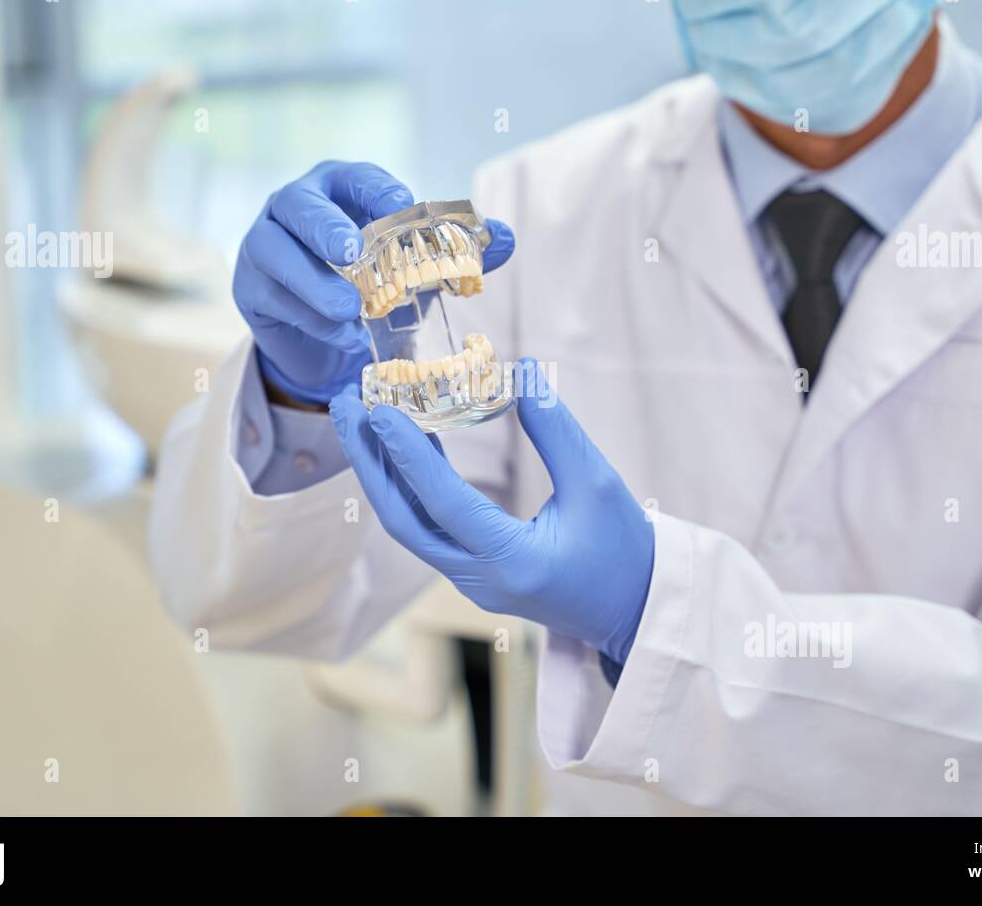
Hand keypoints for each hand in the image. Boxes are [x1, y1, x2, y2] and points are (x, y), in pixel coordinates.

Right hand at [234, 160, 514, 404]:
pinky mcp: (250, 287)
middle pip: (298, 204)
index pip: (356, 177)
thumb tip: (506, 237)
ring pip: (278, 254)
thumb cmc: (373, 281)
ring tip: (351, 309)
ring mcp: (263, 244)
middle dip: (324, 226)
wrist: (325, 334)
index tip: (403, 205)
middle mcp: (294, 206)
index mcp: (339, 187)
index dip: (377, 190)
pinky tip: (344, 336)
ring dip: (316, 285)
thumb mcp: (416, 265)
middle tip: (351, 251)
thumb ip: (459, 250)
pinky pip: (275, 299)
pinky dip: (311, 320)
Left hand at [328, 362, 654, 662]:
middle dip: (369, 462)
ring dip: (383, 472)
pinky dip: (410, 486)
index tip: (377, 408)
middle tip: (346, 405)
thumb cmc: (625, 550)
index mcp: (512, 562)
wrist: (636, 609)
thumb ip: (555, 430)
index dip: (406, 453)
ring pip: (410, 526)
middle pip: (403, 520)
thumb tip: (521, 371)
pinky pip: (428, 527)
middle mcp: (480, 579)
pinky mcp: (474, 575)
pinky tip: (407, 444)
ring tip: (363, 418)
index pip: (442, 502)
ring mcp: (472, 582)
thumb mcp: (598, 482)